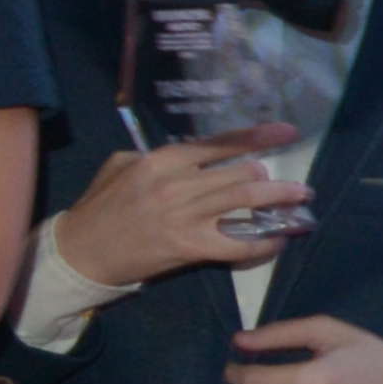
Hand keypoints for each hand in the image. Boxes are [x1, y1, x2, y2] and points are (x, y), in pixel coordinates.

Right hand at [58, 134, 301, 287]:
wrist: (81, 252)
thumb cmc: (100, 208)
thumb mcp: (121, 166)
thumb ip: (158, 157)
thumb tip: (195, 153)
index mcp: (163, 160)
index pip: (220, 143)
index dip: (259, 136)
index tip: (287, 131)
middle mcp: (178, 183)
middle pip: (242, 173)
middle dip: (272, 179)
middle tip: (292, 186)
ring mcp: (185, 216)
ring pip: (247, 202)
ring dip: (280, 201)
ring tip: (300, 201)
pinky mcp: (190, 246)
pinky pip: (239, 244)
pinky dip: (264, 242)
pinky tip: (278, 240)